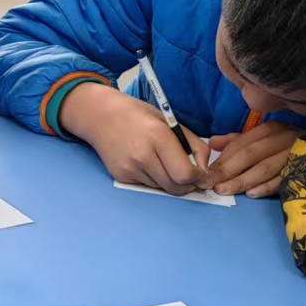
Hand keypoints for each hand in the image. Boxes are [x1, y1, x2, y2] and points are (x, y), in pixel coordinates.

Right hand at [59, 83, 211, 194]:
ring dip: (170, 182)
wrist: (100, 116)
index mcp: (158, 137)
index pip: (185, 173)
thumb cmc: (138, 116)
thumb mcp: (170, 122)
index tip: (201, 174)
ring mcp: (129, 168)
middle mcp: (142, 156)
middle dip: (187, 185)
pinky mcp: (121, 176)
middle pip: (175, 187)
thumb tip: (205, 170)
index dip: (198, 178)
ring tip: (165, 164)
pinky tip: (147, 163)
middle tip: (190, 177)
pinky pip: (147, 186)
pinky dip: (154, 180)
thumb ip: (193, 145)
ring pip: (162, 188)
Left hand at [209, 121, 297, 197]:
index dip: (222, 158)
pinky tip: (252, 194)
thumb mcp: (262, 140)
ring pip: (265, 167)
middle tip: (211, 184)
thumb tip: (213, 142)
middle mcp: (282, 138)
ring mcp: (294, 153)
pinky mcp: (304, 168)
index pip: (241, 143)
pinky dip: (267, 186)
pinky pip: (283, 179)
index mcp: (270, 130)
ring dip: (243, 180)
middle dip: (228, 170)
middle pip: (250, 154)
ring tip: (224, 190)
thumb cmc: (287, 148)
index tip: (206, 172)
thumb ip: (237, 142)